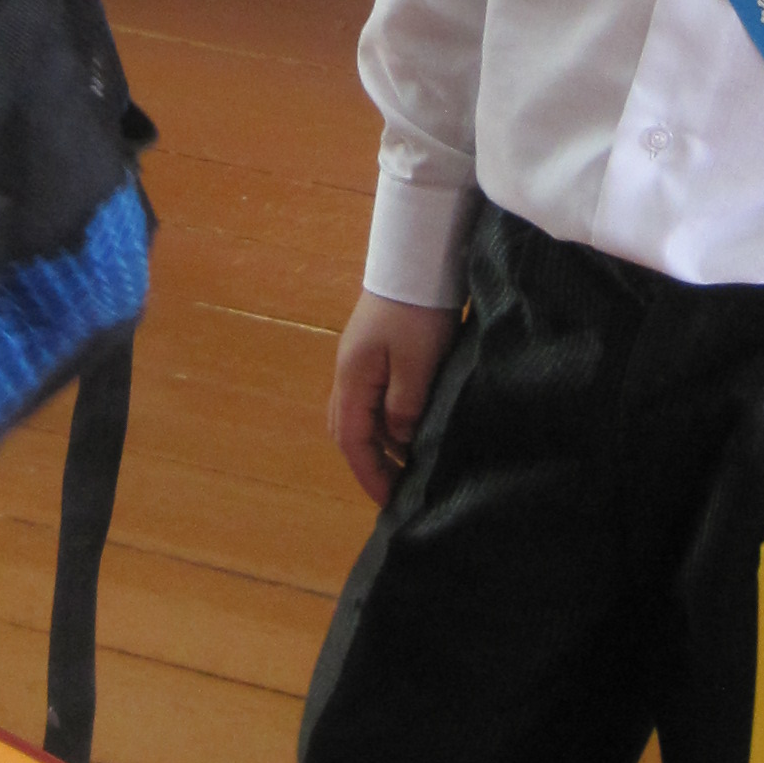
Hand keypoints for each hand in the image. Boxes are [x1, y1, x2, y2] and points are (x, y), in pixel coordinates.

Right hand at [328, 290, 459, 506]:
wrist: (416, 260)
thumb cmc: (416, 314)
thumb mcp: (417, 364)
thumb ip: (405, 407)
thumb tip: (399, 441)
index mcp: (352, 380)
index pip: (350, 440)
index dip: (368, 473)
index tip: (389, 501)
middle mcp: (347, 373)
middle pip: (346, 430)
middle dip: (367, 462)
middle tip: (395, 488)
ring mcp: (358, 361)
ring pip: (357, 414)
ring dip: (376, 442)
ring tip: (406, 464)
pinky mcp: (373, 351)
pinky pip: (370, 398)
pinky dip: (383, 421)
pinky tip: (407, 426)